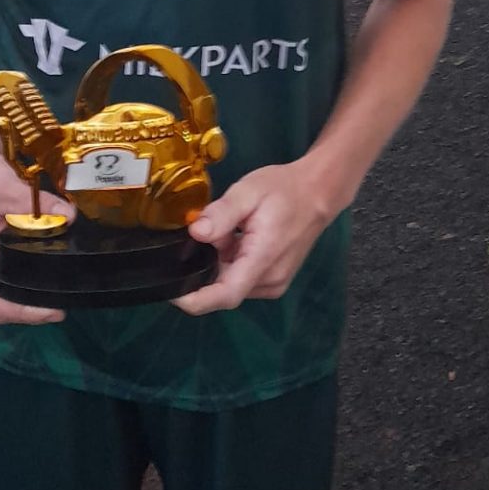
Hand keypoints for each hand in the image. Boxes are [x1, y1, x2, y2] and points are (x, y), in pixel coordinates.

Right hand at [0, 149, 74, 325]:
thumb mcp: (7, 190)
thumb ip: (38, 203)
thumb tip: (70, 215)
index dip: (21, 313)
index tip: (49, 310)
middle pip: (6, 305)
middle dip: (31, 312)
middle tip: (63, 307)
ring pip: (15, 294)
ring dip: (35, 301)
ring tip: (64, 297)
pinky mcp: (11, 249)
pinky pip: (24, 274)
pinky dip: (39, 281)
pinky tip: (60, 276)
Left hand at [172, 162, 331, 315]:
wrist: (317, 192)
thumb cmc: (283, 189)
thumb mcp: (247, 191)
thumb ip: (221, 214)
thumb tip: (195, 232)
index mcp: (263, 260)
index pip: (226, 295)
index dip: (195, 300)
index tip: (170, 292)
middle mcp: (269, 281)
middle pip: (223, 287)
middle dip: (206, 264)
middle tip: (209, 230)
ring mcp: (274, 283)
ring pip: (231, 282)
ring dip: (219, 261)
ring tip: (229, 228)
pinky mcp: (273, 280)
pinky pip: (241, 278)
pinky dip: (230, 261)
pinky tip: (236, 236)